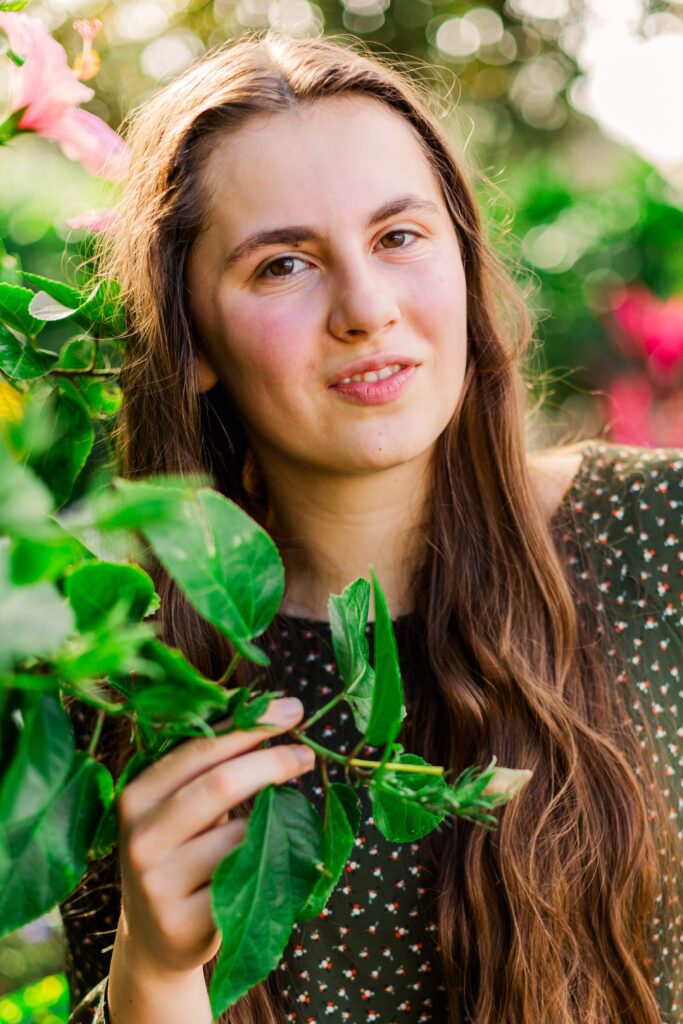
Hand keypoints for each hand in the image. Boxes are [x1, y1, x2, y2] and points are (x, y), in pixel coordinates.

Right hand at [115, 696, 314, 976]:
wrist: (157, 938)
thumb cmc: (182, 851)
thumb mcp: (180, 806)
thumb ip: (212, 762)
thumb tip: (275, 710)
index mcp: (136, 796)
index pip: (199, 749)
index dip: (250, 727)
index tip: (292, 711)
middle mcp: (140, 838)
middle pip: (220, 784)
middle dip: (272, 762)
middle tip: (307, 753)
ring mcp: (157, 885)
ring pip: (238, 835)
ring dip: (276, 819)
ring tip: (289, 812)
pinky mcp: (183, 924)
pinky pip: (245, 880)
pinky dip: (270, 860)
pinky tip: (277, 854)